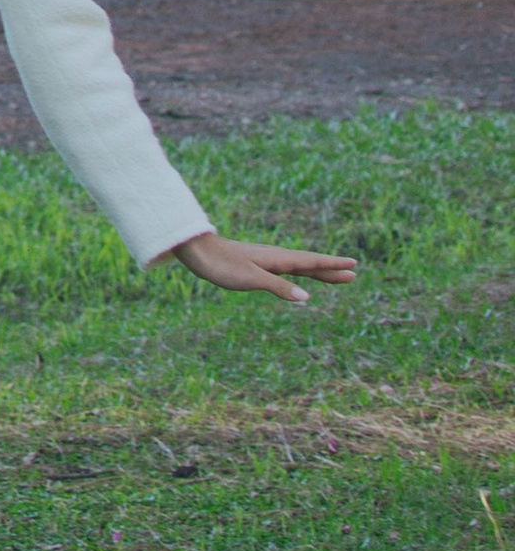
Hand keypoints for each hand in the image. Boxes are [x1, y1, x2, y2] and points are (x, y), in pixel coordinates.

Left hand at [167, 228, 354, 304]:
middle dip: (331, 269)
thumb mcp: (250, 279)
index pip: (311, 262)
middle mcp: (275, 258)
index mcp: (277, 259)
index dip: (332, 264)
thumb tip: (307, 298)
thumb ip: (278, 287)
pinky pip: (286, 270)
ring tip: (334, 275)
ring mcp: (266, 261)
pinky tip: (298, 277)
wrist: (197, 251)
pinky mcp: (257, 265)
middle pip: (309, 264)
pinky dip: (299, 273)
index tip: (353, 264)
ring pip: (298, 266)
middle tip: (353, 274)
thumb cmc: (222, 265)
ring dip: (317, 271)